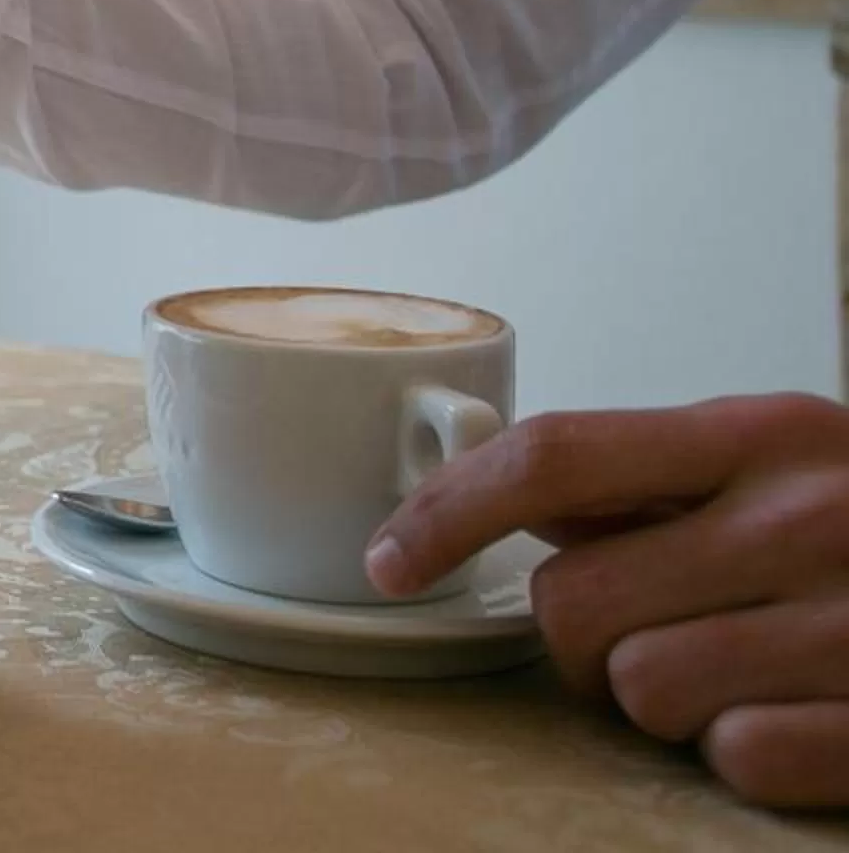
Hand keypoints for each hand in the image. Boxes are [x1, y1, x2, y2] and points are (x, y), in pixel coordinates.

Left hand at [369, 393, 848, 809]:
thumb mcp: (783, 464)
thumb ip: (650, 475)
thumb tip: (491, 490)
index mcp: (767, 434)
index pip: (555, 455)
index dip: (446, 510)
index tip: (388, 558)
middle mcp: (808, 517)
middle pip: (574, 601)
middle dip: (588, 634)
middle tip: (662, 627)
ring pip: (639, 690)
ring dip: (671, 698)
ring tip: (751, 667)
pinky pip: (733, 760)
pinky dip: (751, 752)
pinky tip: (805, 715)